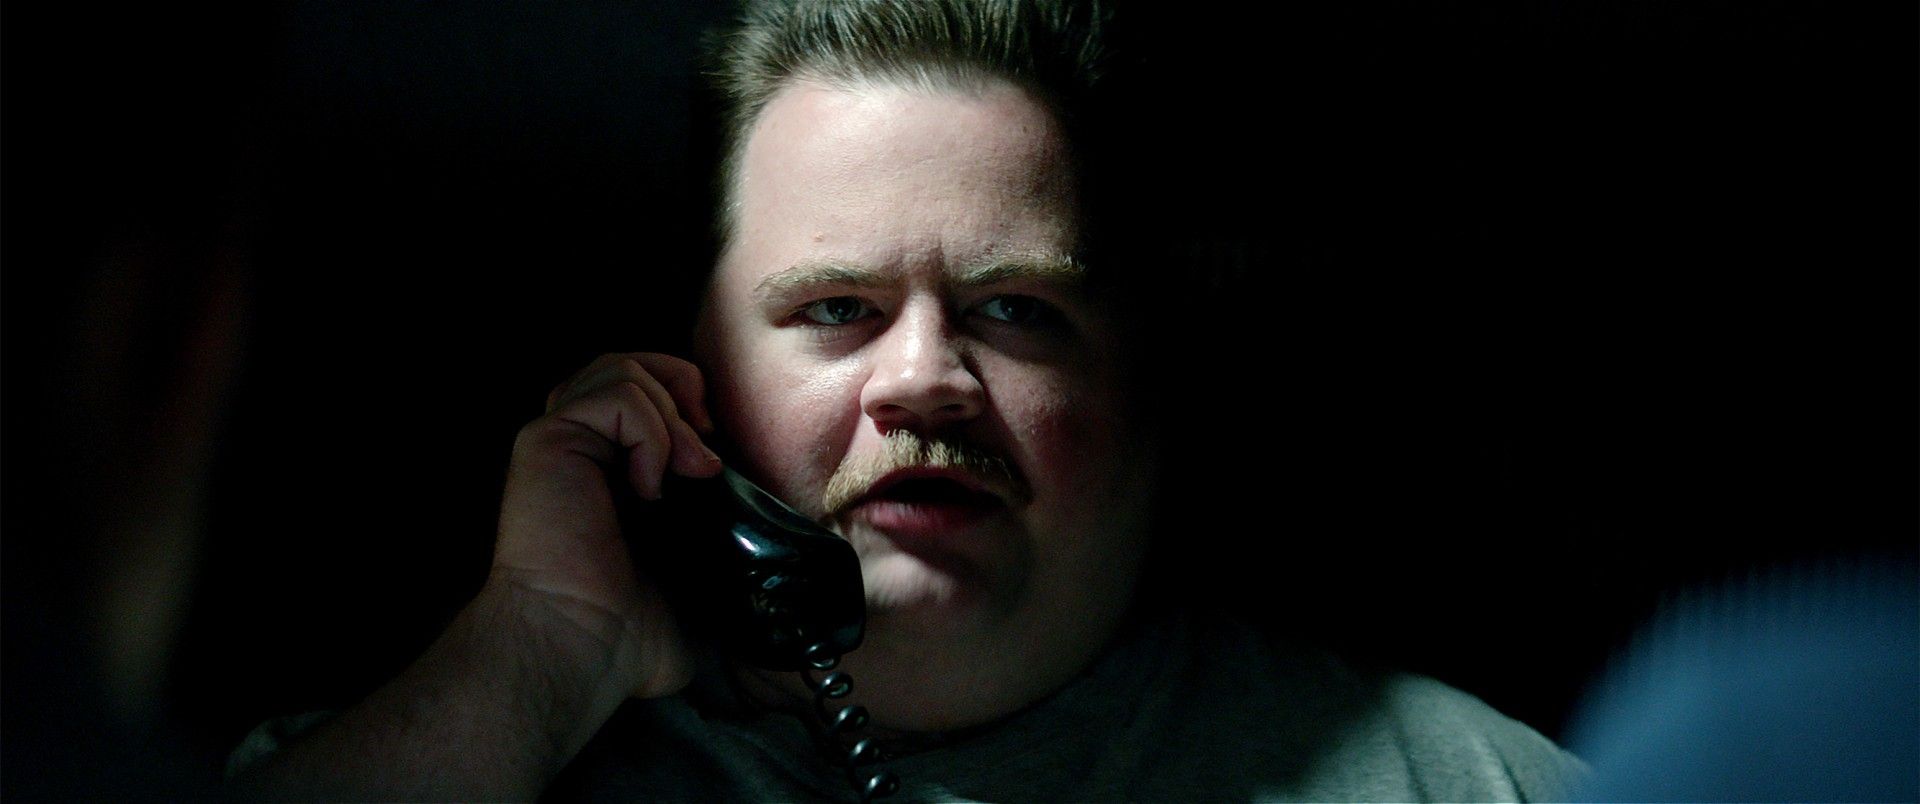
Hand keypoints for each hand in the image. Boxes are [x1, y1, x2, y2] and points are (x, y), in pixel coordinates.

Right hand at [492, 352, 723, 698]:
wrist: (581, 646)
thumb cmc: (627, 632)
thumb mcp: (692, 581)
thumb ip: (718, 551)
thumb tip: (775, 575)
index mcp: (609, 468)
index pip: (647, 389)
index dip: (689, 404)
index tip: (714, 460)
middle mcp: (580, 447)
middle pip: (634, 364)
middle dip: (682, 393)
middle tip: (703, 456)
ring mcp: (560, 441)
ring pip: (623, 369)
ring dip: (668, 416)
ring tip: (680, 475)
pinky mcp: (546, 442)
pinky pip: (613, 395)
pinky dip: (648, 431)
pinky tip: (648, 486)